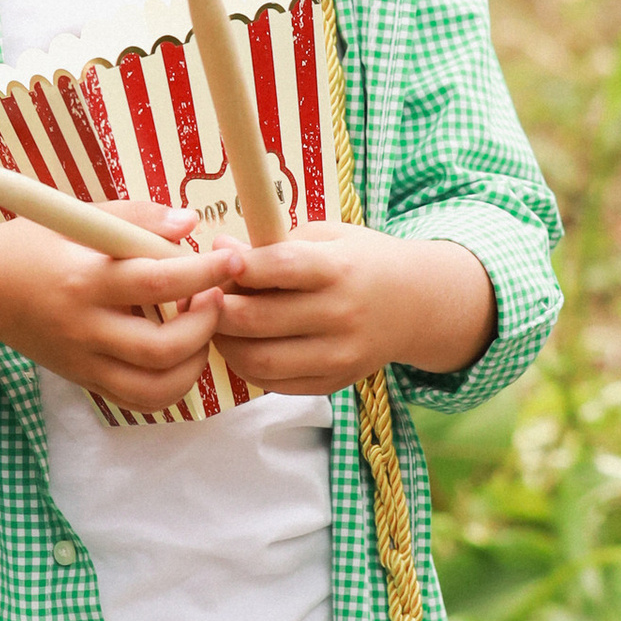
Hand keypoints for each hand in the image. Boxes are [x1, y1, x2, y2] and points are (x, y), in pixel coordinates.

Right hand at [0, 212, 249, 412]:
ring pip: (156, 386)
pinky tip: (180, 354)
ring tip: (201, 330)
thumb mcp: (79, 218)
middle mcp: (84, 327)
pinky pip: (140, 399)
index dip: (204, 274)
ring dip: (194, 363)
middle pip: (163, 347)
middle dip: (206, 325)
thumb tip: (191, 225)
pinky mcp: (84, 380)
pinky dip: (172, 384)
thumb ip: (137, 218)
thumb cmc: (34, 244)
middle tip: (216, 298)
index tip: (231, 260)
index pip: (158, 281)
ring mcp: (83, 361)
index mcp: (85, 279)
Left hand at [211, 224, 492, 396]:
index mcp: (339, 269)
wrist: (415, 305)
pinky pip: (272, 383)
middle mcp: (340, 315)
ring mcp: (338, 356)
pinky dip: (245, 365)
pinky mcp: (332, 383)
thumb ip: (274, 244)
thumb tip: (220, 252)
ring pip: (258, 359)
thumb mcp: (327, 237)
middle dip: (217, 307)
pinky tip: (242, 344)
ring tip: (217, 323)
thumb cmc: (360, 261)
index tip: (217, 260)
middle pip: (257, 319)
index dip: (239, 266)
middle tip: (205, 295)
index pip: (279, 268)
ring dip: (224, 342)